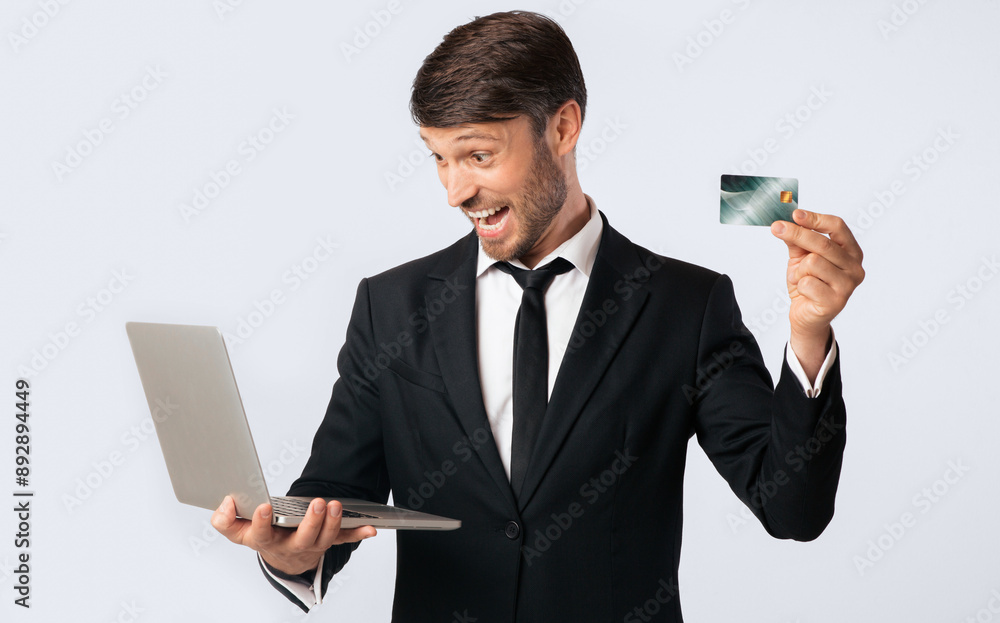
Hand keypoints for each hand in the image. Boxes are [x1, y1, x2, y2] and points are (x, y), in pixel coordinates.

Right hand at [211, 495, 376, 575]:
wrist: (280, 558)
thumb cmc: (261, 536)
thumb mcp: (238, 530)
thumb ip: (225, 519)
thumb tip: (226, 503)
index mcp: (265, 541)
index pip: (261, 534)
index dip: (261, 522)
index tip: (264, 507)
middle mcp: (290, 546)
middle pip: (302, 539)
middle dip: (311, 522)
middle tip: (318, 504)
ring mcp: (310, 545)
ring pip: (324, 538)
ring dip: (333, 523)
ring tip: (335, 505)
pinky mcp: (326, 542)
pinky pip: (343, 538)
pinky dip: (357, 533)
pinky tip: (370, 529)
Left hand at [771, 209, 864, 376]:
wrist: (805, 316)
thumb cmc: (808, 284)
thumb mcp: (800, 258)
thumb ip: (797, 241)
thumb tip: (786, 223)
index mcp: (851, 252)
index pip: (838, 227)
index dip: (816, 219)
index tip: (795, 213)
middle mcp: (855, 267)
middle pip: (823, 243)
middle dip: (797, 234)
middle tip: (776, 228)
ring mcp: (848, 285)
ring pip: (813, 262)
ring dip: (798, 270)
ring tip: (800, 279)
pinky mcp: (836, 301)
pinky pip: (808, 282)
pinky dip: (799, 285)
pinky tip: (805, 292)